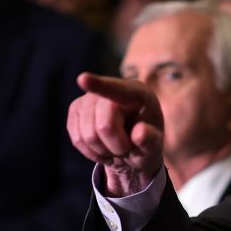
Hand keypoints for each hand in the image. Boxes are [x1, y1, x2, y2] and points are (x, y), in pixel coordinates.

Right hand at [67, 73, 163, 195]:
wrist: (130, 149)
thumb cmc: (145, 145)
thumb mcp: (154, 147)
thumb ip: (151, 141)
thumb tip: (140, 133)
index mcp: (138, 92)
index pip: (117, 89)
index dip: (99, 85)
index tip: (82, 79)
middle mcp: (111, 88)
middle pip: (104, 125)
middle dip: (116, 146)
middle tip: (126, 149)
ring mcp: (89, 97)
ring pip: (87, 135)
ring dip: (103, 150)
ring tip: (115, 148)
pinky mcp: (76, 110)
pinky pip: (77, 139)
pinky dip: (90, 151)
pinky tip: (102, 148)